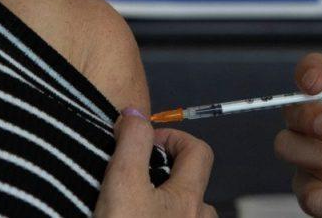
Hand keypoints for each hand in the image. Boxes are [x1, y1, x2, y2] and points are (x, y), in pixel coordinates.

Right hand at [95, 108, 216, 217]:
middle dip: (164, 171)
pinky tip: (132, 217)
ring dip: (162, 199)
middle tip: (133, 176)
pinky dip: (156, 215)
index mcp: (188, 199)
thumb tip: (135, 114)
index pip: (198, 150)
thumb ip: (133, 144)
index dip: (172, 137)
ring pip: (182, 209)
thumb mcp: (123, 184)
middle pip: (190, 183)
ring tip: (131, 201)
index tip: (145, 143)